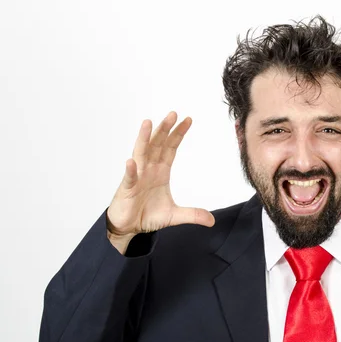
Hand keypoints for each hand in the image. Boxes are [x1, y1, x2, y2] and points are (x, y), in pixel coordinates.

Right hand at [106, 111, 214, 251]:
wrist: (128, 227)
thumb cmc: (147, 215)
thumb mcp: (174, 215)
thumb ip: (193, 215)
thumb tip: (212, 221)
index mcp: (160, 171)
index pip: (171, 148)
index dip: (178, 134)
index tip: (188, 119)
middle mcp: (148, 169)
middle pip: (157, 145)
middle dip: (165, 129)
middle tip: (173, 113)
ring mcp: (137, 177)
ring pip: (141, 153)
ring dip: (144, 138)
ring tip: (148, 122)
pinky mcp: (127, 189)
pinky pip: (130, 178)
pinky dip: (131, 170)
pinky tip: (132, 161)